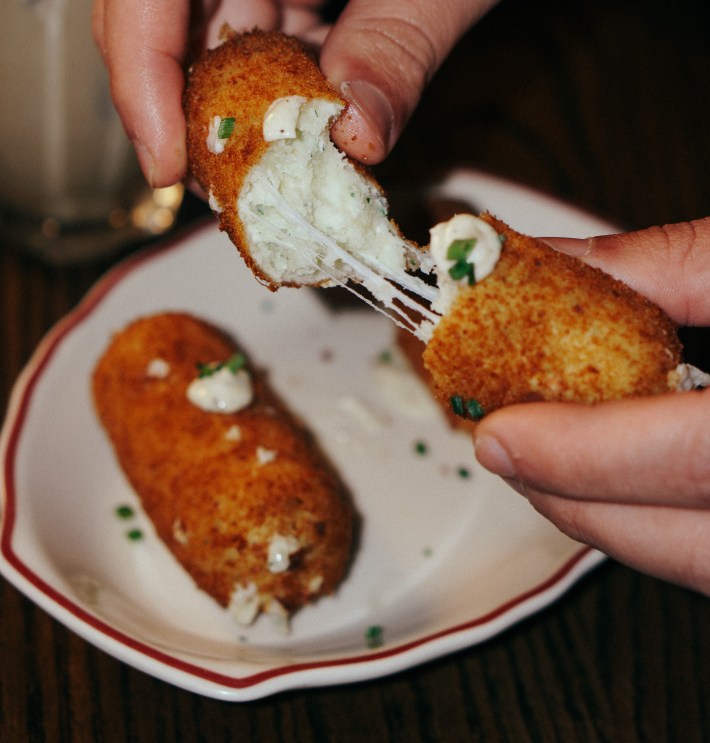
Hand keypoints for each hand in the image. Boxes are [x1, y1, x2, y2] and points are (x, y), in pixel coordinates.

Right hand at [92, 0, 496, 186]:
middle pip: (165, 22)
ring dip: (242, 114)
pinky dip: (280, 93)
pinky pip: (261, 36)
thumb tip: (356, 141)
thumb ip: (397, 47)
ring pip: (215, 38)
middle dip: (192, 112)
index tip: (166, 168)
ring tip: (276, 175)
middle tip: (229, 189)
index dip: (138, 76)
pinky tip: (307, 134)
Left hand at [473, 218, 709, 594]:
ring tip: (547, 467)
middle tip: (507, 450)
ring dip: (606, 521)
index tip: (499, 432)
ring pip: (699, 565)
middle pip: (683, 541)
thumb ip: (669, 265)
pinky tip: (622, 486)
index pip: (694, 456)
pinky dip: (658, 528)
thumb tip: (553, 262)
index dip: (582, 453)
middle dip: (571, 499)